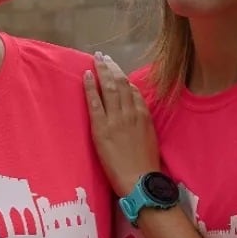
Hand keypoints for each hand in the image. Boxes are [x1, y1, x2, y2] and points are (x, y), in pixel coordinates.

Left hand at [83, 53, 160, 196]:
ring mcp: (116, 119)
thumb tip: (135, 113)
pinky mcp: (101, 127)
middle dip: (112, 67)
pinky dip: (90, 86)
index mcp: (143, 115)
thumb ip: (142, 122)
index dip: (123, 78)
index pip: (133, 90)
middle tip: (103, 56)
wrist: (139, 180)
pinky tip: (86, 75)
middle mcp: (130, 112)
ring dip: (102, 70)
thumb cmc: (145, 165)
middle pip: (121, 83)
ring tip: (96, 59)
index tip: (117, 72)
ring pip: (109, 87)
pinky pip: (94, 101)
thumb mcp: (150, 138)